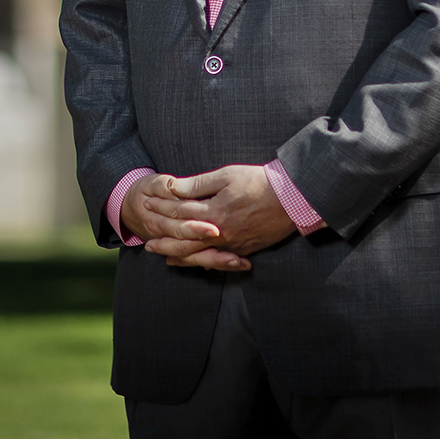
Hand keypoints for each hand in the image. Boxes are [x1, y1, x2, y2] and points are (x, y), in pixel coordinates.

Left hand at [143, 164, 295, 270]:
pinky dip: (203, 262)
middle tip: (146, 243)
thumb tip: (174, 187)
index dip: (162, 208)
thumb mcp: (226, 175)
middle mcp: (220, 234)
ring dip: (180, 255)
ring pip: (200, 254)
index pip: (180, 213)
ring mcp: (232, 244)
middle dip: (164, 240)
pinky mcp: (245, 249)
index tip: (148, 204)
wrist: (292, 199)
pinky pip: (218, 260)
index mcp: (213, 213)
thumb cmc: (259, 182)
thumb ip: (198, 185)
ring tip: (165, 256)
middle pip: (184, 240)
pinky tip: (197, 262)